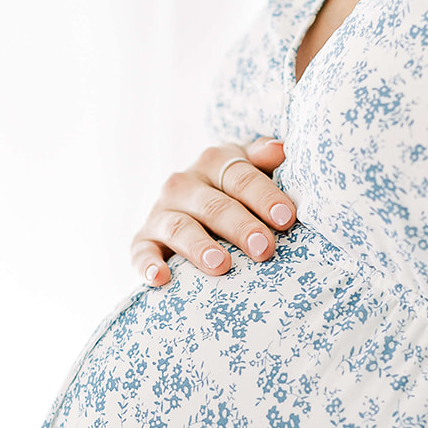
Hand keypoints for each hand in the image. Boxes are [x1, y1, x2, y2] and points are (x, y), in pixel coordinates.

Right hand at [134, 137, 294, 285]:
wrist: (186, 202)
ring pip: (179, 227)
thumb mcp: (247, 167)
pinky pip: (141, 252)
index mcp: (214, 162)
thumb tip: (281, 149)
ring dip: (199, 246)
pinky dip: (148, 265)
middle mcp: (183, 184)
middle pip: (214, 205)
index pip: (241, 177)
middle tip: (264, 249)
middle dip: (240, 227)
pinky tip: (161, 278)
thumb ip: (263, 158)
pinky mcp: (143, 239)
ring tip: (220, 264)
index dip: (264, 197)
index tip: (286, 218)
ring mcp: (161, 212)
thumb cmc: (231, 188)